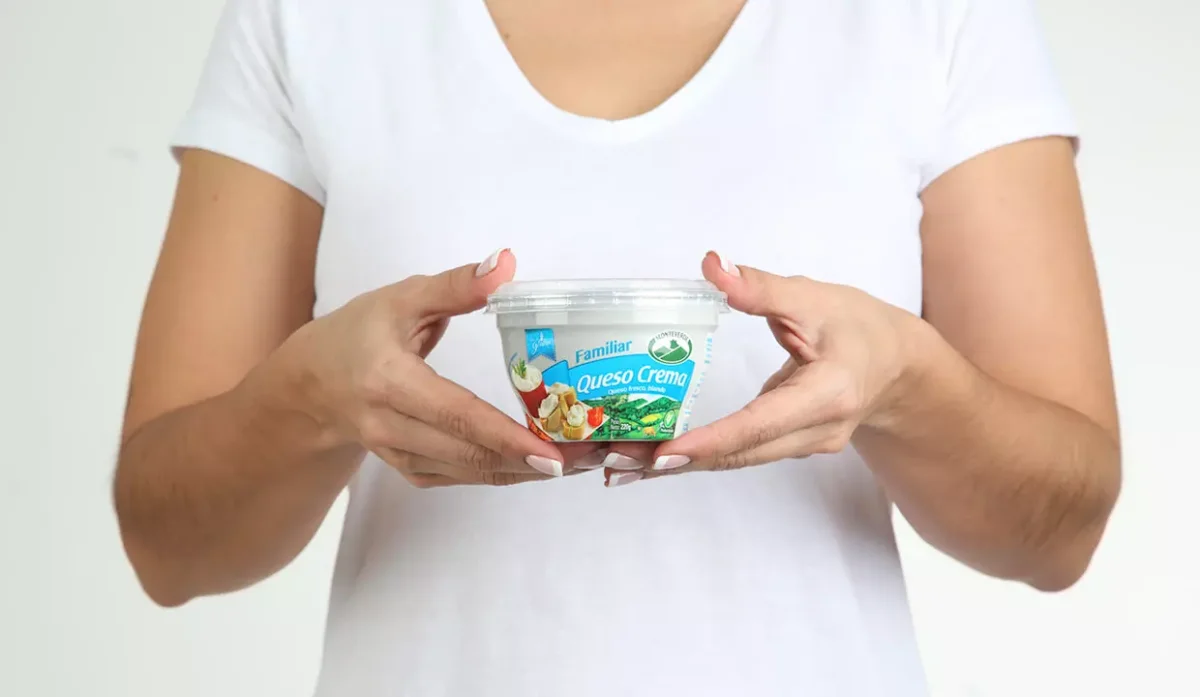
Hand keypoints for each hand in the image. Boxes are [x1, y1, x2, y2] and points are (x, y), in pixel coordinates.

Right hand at [274, 249, 602, 486]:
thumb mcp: (402, 298)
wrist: (310, 385)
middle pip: (468, 453)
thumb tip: (505, 265)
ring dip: (523, 472)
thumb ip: (456, 286)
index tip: (552, 452)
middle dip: (531, 461)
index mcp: (388, 381)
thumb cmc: (357, 334)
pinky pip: (459, 478)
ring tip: (575, 464)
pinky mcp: (407, 468)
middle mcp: (390, 426)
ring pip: (468, 473)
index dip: (506, 437)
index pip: (456, 415)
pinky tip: (536, 465)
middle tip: (585, 458)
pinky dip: (500, 473)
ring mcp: (397, 454)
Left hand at [603, 251, 920, 485]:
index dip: (712, 440)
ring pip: (738, 460)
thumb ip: (760, 287)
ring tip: (622, 465)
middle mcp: (818, 431)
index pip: (761, 424)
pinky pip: (741, 454)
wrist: (898, 365)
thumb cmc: (859, 327)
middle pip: (742, 453)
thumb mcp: (813, 297)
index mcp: (828, 394)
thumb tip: (714, 266)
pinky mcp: (790, 446)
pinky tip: (656, 457)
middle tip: (619, 461)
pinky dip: (699, 456)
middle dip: (679, 460)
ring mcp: (805, 445)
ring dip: (681, 464)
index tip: (666, 452)